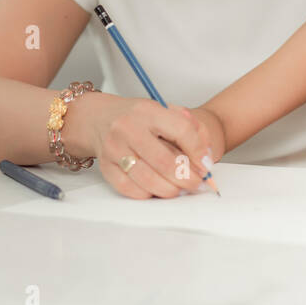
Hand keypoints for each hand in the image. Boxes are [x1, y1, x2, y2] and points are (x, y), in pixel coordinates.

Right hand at [90, 97, 215, 198]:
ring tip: (181, 190)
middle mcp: (128, 128)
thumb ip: (189, 126)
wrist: (99, 118)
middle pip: (164, 161)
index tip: (207, 164)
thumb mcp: (163, 110)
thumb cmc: (136, 117)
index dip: (198, 151)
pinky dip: (148, 194)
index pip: (181, 130)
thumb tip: (206, 156)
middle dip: (187, 177)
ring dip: (171, 190)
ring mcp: (114, 149)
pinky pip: (130, 189)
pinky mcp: (106, 167)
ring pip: (148, 179)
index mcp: (147, 111)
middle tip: (198, 184)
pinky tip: (158, 190)